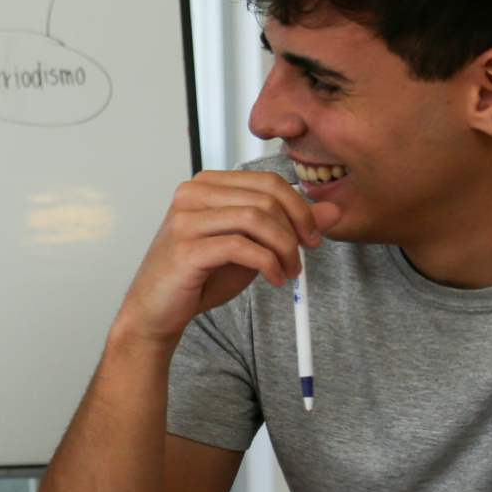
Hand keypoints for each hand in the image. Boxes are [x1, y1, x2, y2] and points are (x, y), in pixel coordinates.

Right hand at [114, 171, 338, 346]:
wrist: (157, 309)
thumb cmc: (199, 276)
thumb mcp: (251, 245)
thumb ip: (287, 225)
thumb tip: (333, 211)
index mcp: (206, 186)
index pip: (267, 182)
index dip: (299, 208)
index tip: (312, 236)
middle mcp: (191, 195)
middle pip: (265, 198)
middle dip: (296, 229)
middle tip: (303, 256)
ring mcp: (185, 220)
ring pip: (257, 219)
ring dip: (284, 249)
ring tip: (288, 271)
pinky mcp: (185, 248)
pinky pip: (242, 247)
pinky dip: (268, 264)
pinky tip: (273, 278)